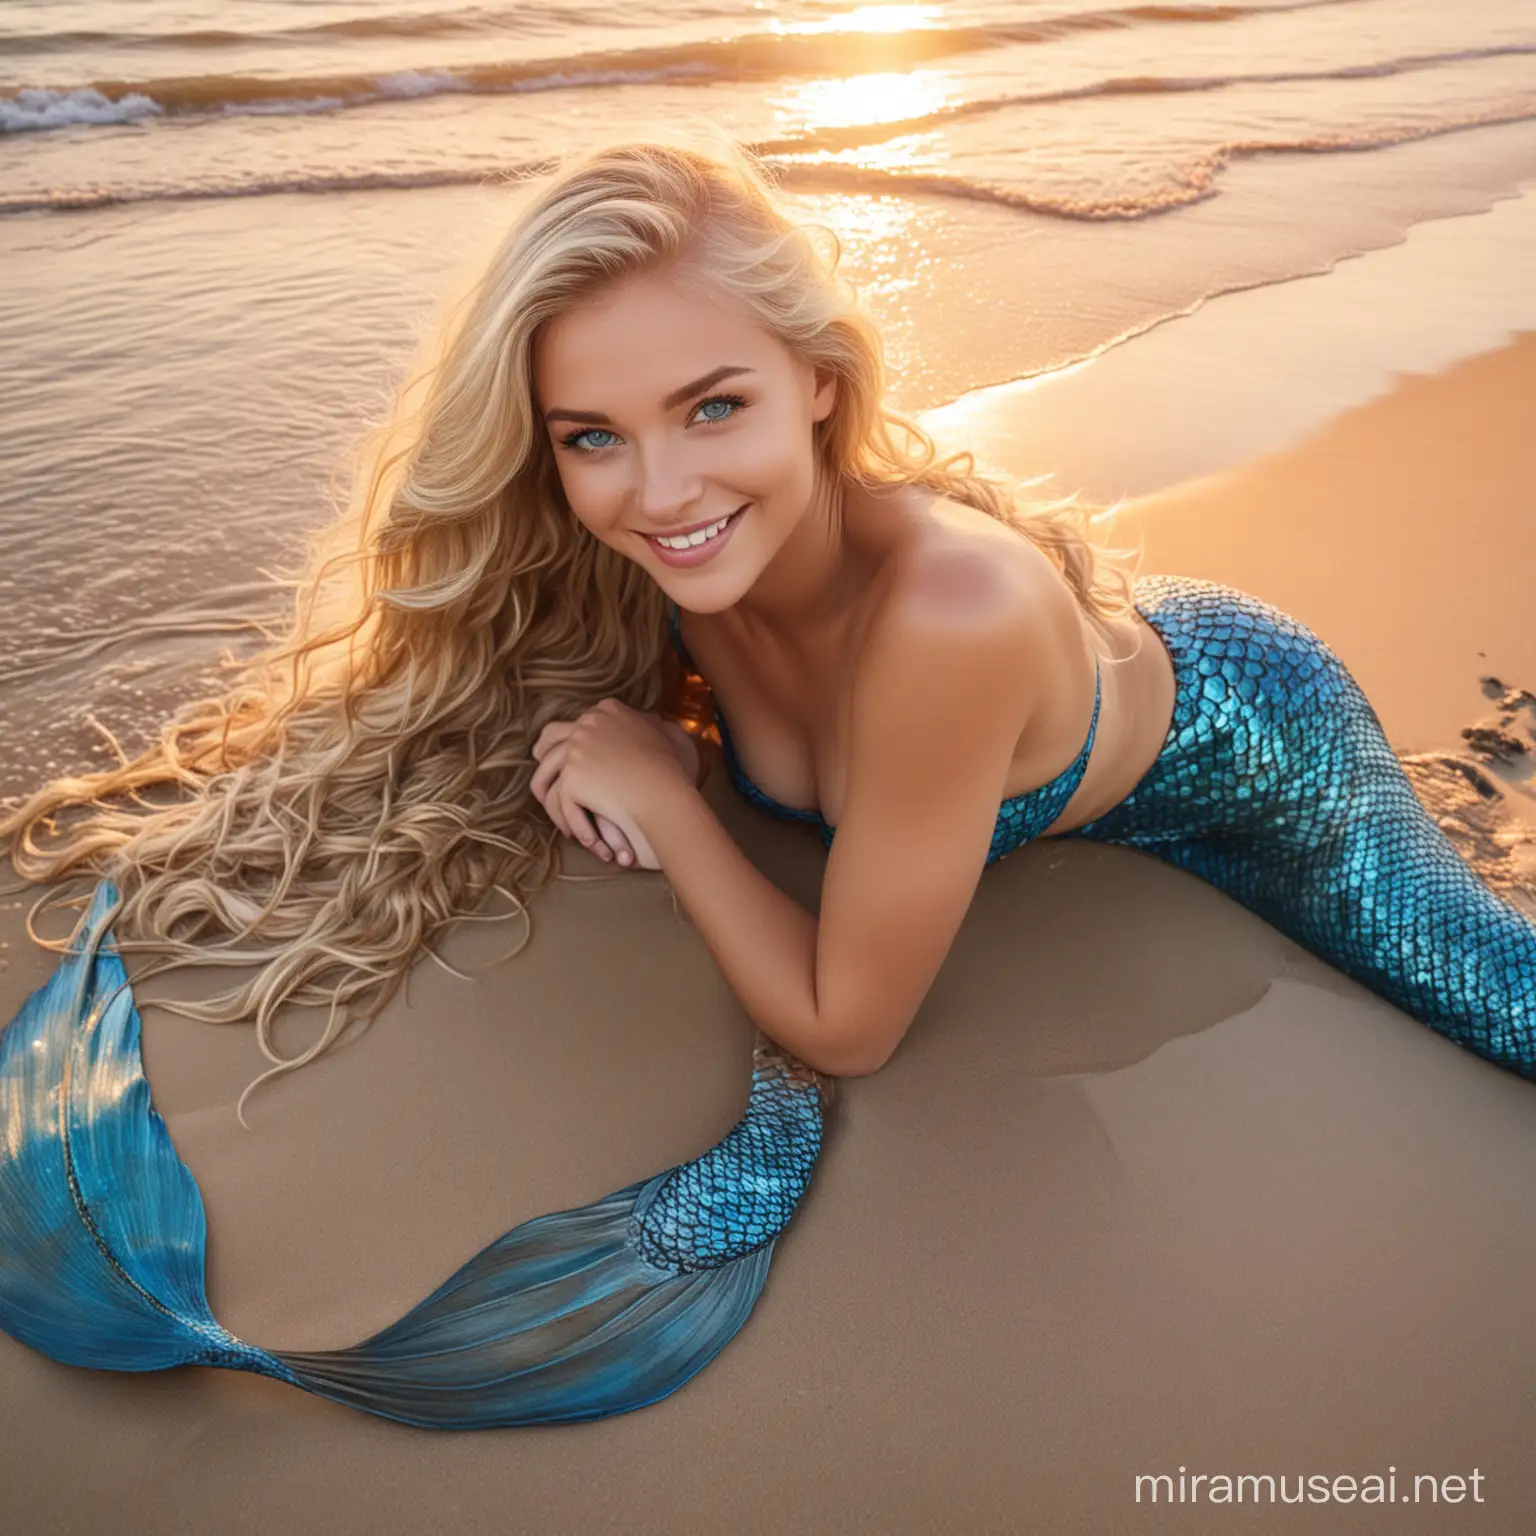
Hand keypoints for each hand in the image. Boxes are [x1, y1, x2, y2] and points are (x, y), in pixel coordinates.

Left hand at [530, 703, 696, 869]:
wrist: (667, 793)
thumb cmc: (675, 768)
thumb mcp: (666, 733)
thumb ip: (652, 725)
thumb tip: (653, 721)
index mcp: (607, 711)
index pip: (577, 721)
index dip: (569, 740)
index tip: (571, 756)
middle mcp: (586, 724)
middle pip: (549, 740)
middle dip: (543, 757)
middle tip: (548, 780)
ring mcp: (575, 751)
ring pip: (547, 778)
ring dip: (553, 803)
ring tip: (566, 823)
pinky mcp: (571, 780)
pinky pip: (562, 807)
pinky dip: (575, 826)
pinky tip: (588, 841)